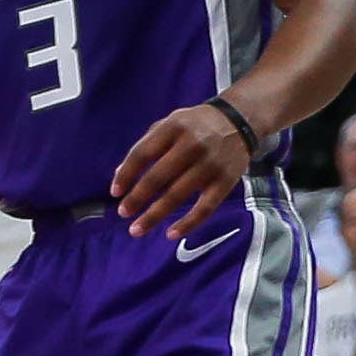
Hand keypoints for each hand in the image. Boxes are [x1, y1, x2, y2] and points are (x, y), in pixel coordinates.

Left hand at [114, 100, 258, 240]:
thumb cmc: (196, 125)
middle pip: (158, 176)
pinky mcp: (226, 182)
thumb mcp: (169, 124)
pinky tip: (170, 233)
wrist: (240, 121)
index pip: (143, 153)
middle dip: (137, 198)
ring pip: (178, 195)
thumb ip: (145, 145)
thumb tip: (119, 174)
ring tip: (137, 229)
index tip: (115, 192)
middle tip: (123, 213)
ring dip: (154, 215)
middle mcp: (192, 145)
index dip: (127, 174)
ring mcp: (210, 165)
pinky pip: (205, 208)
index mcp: (173, 127)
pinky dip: (187, 223)